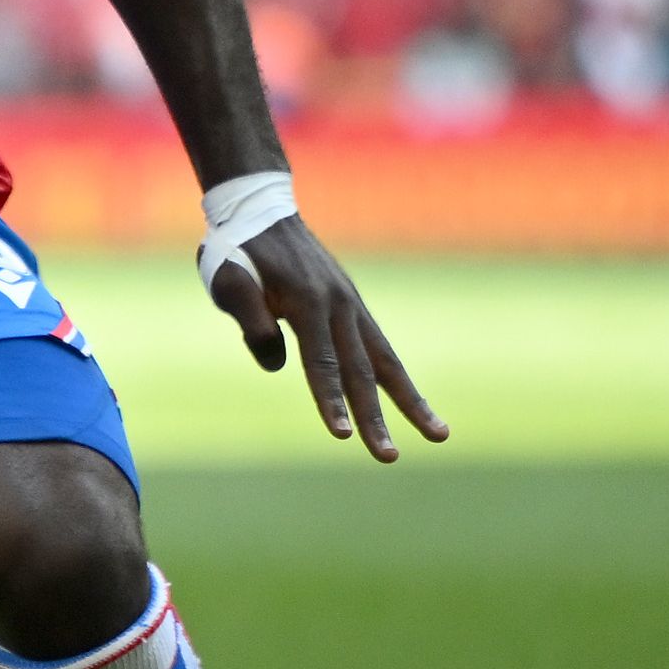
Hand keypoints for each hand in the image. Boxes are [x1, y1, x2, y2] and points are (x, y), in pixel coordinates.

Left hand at [209, 215, 445, 461]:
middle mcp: (341, 307)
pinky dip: (396, 377)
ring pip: (386, 362)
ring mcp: (352, 306)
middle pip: (361, 372)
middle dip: (376, 418)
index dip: (330, 401)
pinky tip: (410, 403)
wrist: (260, 211)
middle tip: (388, 458)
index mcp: (308, 302)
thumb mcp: (229, 281)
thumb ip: (252, 321)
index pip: (321, 363)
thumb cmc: (237, 251)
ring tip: (439, 435)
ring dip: (410, 402)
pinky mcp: (353, 308)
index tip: (343, 436)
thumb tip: (279, 365)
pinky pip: (379, 348)